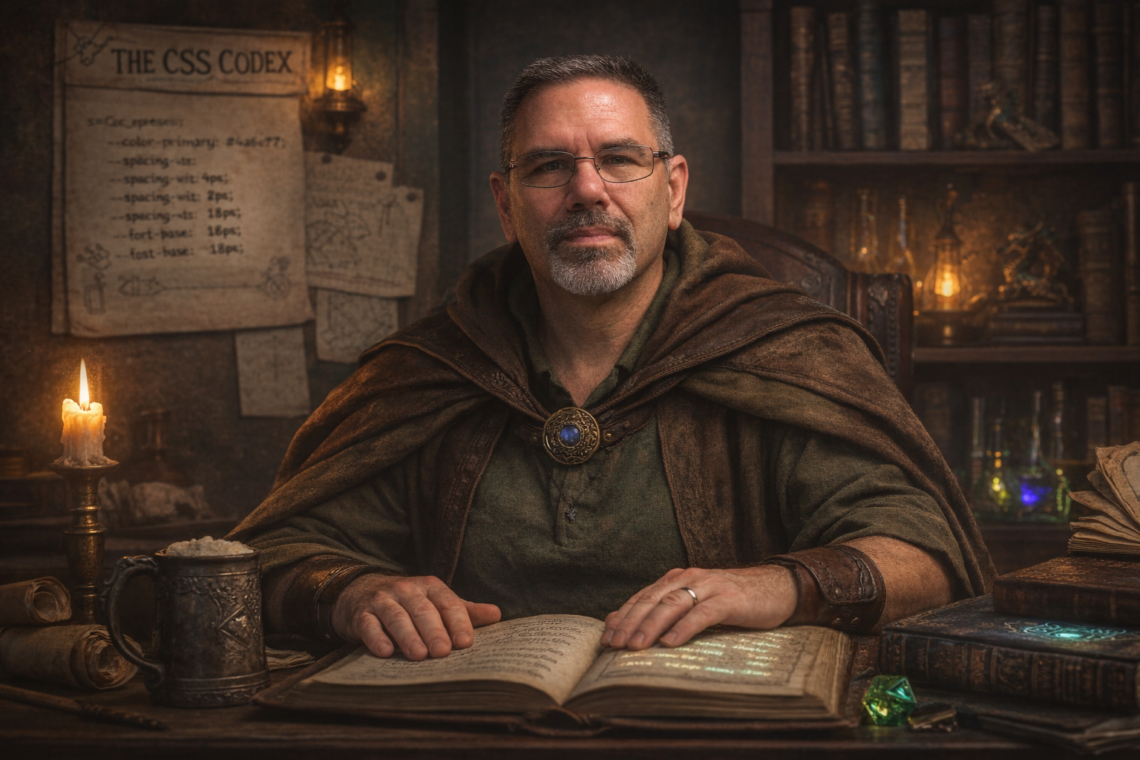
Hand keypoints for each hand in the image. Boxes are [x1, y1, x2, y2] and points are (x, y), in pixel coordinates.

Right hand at [331, 574, 500, 659]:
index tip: (466, 643)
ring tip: (419, 656)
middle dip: (434, 631)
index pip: (447, 603)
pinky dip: (377, 638)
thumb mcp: (436, 603)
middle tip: (443, 652)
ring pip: (396, 617)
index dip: (458, 622)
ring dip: (408, 636)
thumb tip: (497, 614)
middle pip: (423, 610)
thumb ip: (464, 611)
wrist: (361, 593)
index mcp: (429, 587)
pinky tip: (386, 653)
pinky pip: (369, 626)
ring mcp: (382, 601)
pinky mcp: (361, 615)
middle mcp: (406, 590)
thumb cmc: (408, 603)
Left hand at [601, 566, 797, 649]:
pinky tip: (671, 642)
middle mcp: (689, 578)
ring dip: (651, 626)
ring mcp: (709, 587)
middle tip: (614, 645)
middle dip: (630, 623)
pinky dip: (684, 627)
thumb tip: (628, 626)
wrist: (776, 587)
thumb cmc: (733, 601)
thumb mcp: (696, 604)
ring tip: (636, 646)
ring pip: (672, 605)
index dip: (622, 617)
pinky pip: (702, 613)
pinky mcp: (730, 599)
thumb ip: (667, 611)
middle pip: (652, 600)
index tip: (605, 638)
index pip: (642, 597)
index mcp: (677, 580)